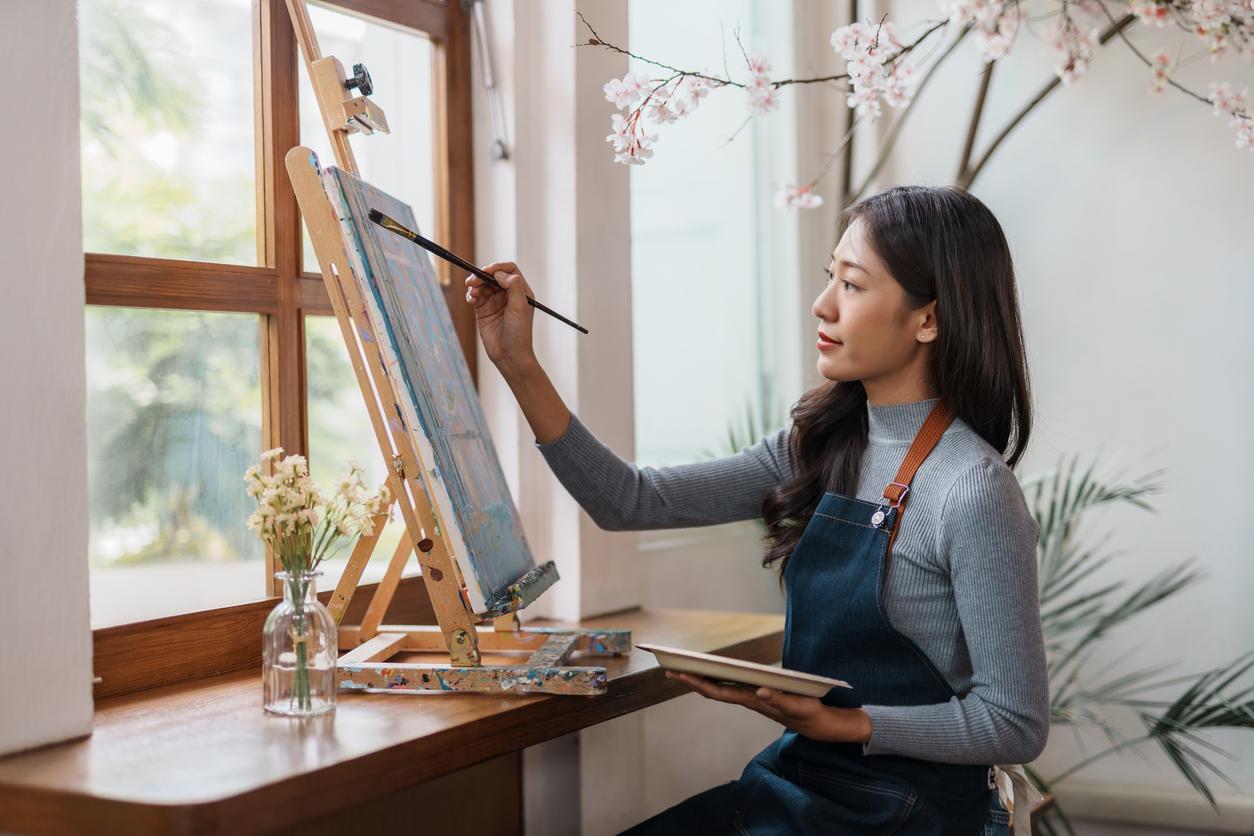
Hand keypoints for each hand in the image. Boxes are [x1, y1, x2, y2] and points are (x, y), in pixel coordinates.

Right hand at [464, 261, 536, 374]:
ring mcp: (495, 302)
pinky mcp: (483, 310)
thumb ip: (513, 286)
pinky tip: (471, 299)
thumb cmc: (519, 333)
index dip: (498, 267)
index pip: (509, 270)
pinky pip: (475, 296)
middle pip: (493, 276)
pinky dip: (471, 295)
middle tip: (473, 281)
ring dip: (475, 285)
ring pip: (482, 285)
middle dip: (482, 276)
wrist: (510, 355)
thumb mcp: (520, 307)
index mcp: (521, 291)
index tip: (487, 271)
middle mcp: (508, 295)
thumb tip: (499, 273)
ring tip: (472, 292)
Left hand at [664, 671, 872, 743]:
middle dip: (691, 680)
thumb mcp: (798, 706)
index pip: (718, 691)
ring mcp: (752, 697)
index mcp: (753, 700)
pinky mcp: (758, 695)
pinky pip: (731, 686)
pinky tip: (710, 673)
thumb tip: (760, 690)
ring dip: (701, 679)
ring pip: (720, 688)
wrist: (820, 725)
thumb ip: (779, 700)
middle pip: (713, 689)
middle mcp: (748, 699)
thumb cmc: (809, 713)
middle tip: (669, 669)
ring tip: (683, 668)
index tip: (679, 674)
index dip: (697, 682)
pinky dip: (717, 679)